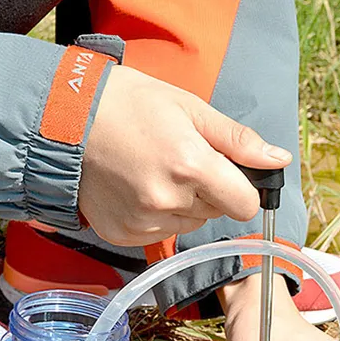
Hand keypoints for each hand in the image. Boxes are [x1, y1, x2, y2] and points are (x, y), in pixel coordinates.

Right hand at [79, 65, 291, 245]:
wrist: (60, 121)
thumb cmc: (126, 105)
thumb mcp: (189, 109)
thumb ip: (238, 140)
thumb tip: (278, 160)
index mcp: (190, 165)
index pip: (245, 205)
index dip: (241, 190)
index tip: (226, 174)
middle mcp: (168, 200)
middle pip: (217, 212)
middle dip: (207, 190)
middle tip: (176, 160)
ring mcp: (144, 221)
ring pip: (190, 223)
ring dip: (182, 204)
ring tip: (152, 172)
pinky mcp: (125, 235)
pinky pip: (161, 233)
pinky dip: (156, 216)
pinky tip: (136, 188)